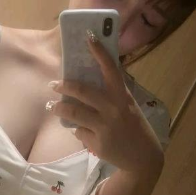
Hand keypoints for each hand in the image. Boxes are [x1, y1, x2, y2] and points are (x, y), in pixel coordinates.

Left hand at [47, 30, 163, 172]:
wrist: (143, 158)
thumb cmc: (134, 127)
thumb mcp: (128, 106)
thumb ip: (111, 95)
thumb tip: (86, 85)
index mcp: (122, 96)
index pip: (111, 69)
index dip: (99, 51)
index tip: (88, 36)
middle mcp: (113, 108)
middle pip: (82, 91)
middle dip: (64, 86)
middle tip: (54, 85)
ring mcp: (105, 126)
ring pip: (72, 113)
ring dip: (59, 108)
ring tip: (52, 107)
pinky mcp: (97, 142)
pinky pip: (79, 131)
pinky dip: (78, 130)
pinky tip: (81, 132)